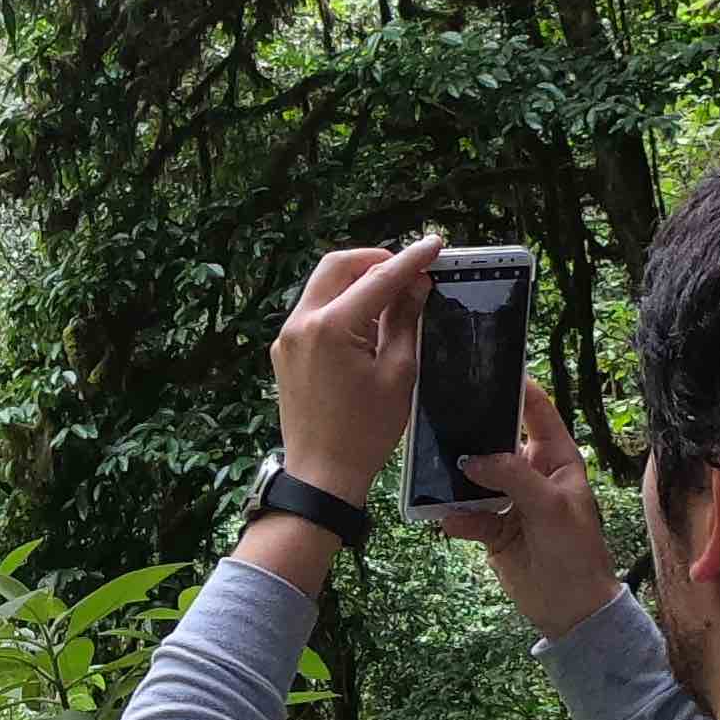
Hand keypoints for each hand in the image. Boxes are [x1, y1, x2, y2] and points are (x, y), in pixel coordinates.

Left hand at [269, 236, 442, 502]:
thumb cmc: (365, 432)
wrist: (321, 474)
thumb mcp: (399, 373)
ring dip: (357, 281)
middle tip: (409, 272)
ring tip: (393, 297)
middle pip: (339, 266)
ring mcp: (287, 337)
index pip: (378, 277)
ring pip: (323, 285)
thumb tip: (415, 284)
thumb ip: (405, 321)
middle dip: (376, 261)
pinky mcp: (285, 351)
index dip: (411, 260)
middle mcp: (301, 323)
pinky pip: (314, 311)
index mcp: (331, 327)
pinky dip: (341, 304)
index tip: (435, 245)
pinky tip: (367, 322)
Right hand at [430, 376, 623, 639]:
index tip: (487, 368)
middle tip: (439, 415)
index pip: (538, 412)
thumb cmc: (574, 549)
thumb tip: (470, 458)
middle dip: (471, 432)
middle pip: (496, 440)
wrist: (569, 607)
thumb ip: (511, 477)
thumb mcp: (549, 507)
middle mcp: (530, 472)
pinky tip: (447, 521)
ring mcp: (508, 500)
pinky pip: (465, 513)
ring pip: (474, 477)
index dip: (517, 388)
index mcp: (556, 458)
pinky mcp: (491, 527)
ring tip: (430, 471)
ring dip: (455, 478)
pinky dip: (455, 517)